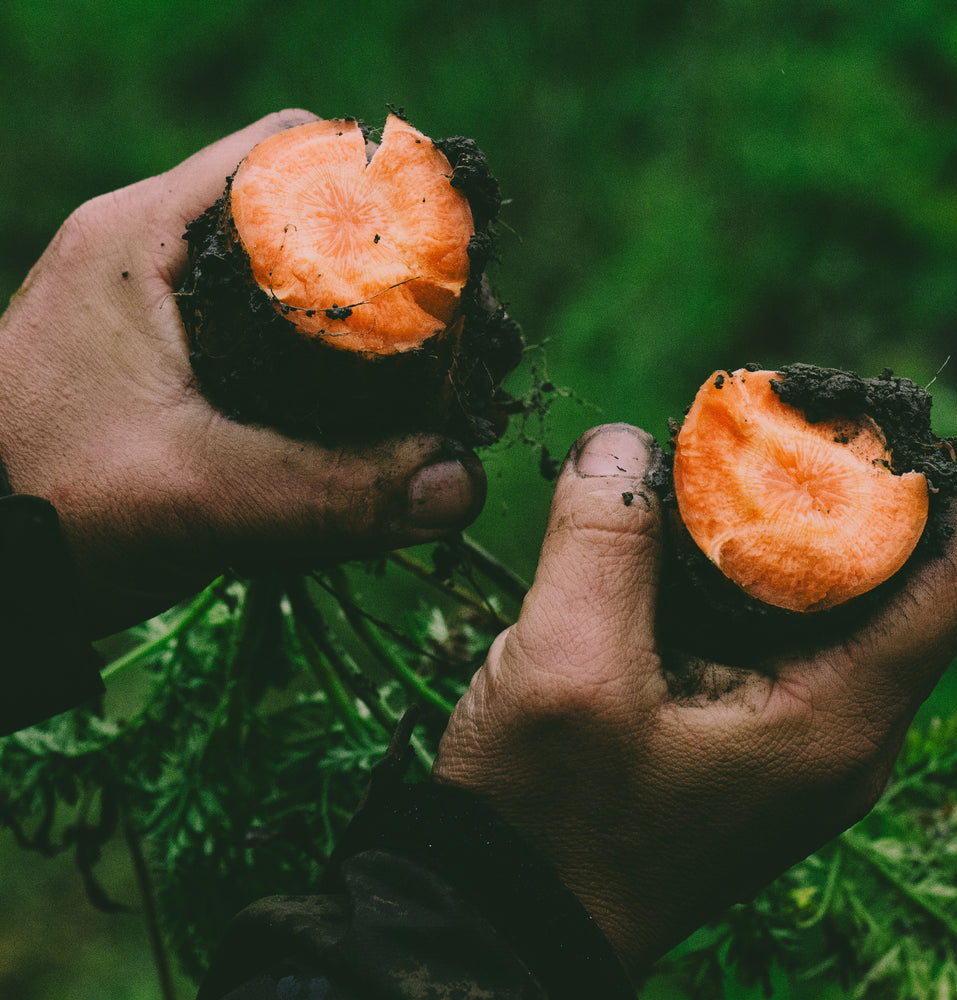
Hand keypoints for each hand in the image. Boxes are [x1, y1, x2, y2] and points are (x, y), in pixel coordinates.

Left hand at [0, 110, 486, 633]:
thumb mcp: (195, 495)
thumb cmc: (48, 514)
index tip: (445, 254)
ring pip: (281, 280)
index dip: (375, 183)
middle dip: (380, 263)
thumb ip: (332, 491)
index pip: (284, 150)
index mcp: (140, 238)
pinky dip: (319, 363)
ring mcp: (149, 309)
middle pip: (293, 212)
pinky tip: (359, 418)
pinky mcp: (157, 362)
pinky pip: (261, 336)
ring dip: (353, 320)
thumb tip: (462, 486)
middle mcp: (145, 254)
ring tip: (423, 375)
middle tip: (451, 327)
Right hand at [432, 423, 956, 977]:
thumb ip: (602, 536)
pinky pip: (793, 641)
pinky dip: (756, 584)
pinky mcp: (763, 747)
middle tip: (764, 434)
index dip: (924, 484)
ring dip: (792, 537)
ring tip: (713, 481)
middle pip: (906, 583)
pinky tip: (681, 553)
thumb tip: (626, 441)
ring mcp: (809, 747)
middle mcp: (850, 736)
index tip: (841, 423)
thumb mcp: (564, 667)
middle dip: (844, 496)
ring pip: (846, 609)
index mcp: (841, 723)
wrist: (504, 929)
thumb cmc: (544, 825)